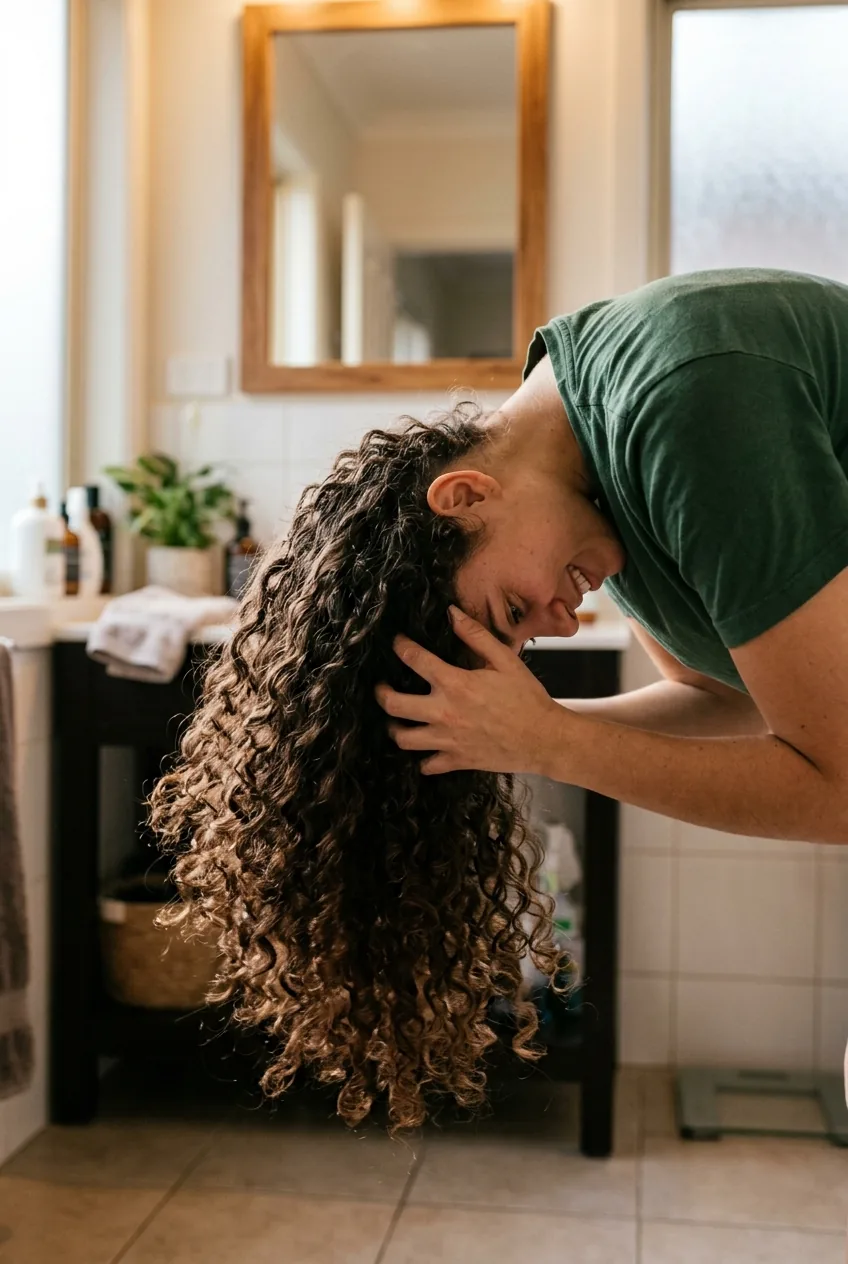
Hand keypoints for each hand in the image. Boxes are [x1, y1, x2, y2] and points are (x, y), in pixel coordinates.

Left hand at [375, 606, 565, 775]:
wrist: (544, 739)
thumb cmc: (528, 699)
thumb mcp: (505, 660)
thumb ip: (476, 636)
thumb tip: (452, 613)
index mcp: (455, 684)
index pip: (414, 659)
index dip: (401, 647)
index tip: (398, 643)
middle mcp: (444, 713)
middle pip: (394, 705)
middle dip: (382, 694)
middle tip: (382, 688)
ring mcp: (447, 740)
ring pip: (403, 738)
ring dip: (395, 729)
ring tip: (397, 721)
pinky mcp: (456, 761)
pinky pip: (426, 765)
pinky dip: (422, 760)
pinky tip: (425, 750)